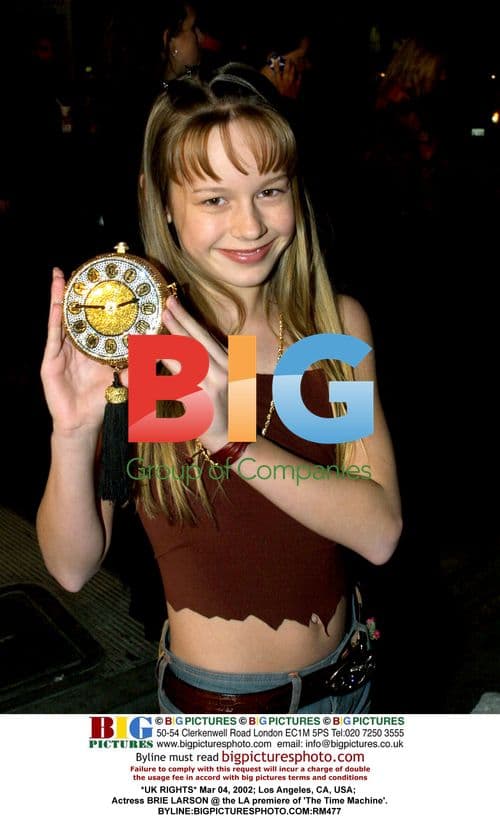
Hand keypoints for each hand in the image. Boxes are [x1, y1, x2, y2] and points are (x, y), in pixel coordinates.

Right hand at [41, 268, 125, 436]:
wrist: (82, 423)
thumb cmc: (102, 402)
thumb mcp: (124, 380)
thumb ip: (139, 367)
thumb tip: (158, 353)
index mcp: (94, 348)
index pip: (98, 320)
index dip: (101, 302)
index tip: (109, 281)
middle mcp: (77, 346)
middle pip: (79, 314)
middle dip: (80, 293)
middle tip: (84, 269)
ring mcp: (62, 352)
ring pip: (63, 319)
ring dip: (61, 297)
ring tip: (62, 275)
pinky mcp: (50, 361)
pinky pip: (54, 335)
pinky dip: (55, 318)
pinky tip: (56, 302)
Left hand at [161, 295, 227, 450]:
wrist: (229, 435)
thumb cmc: (221, 405)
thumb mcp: (223, 377)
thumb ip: (209, 358)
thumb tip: (183, 338)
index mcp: (228, 362)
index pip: (204, 335)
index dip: (187, 319)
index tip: (173, 303)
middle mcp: (223, 370)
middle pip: (195, 342)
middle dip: (178, 322)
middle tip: (163, 307)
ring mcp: (212, 385)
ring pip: (184, 360)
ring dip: (163, 347)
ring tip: (146, 337)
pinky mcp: (200, 401)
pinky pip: (173, 385)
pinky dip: (156, 379)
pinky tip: (141, 370)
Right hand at [261, 58, 301, 98]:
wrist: (288, 106)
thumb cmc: (280, 100)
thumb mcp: (275, 92)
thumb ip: (274, 84)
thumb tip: (274, 78)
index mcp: (278, 82)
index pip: (277, 71)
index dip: (276, 64)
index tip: (276, 60)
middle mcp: (285, 80)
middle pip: (286, 68)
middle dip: (287, 63)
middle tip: (288, 60)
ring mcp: (292, 82)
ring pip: (293, 71)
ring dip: (293, 66)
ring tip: (293, 63)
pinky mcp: (298, 85)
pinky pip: (299, 77)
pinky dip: (299, 74)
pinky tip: (299, 72)